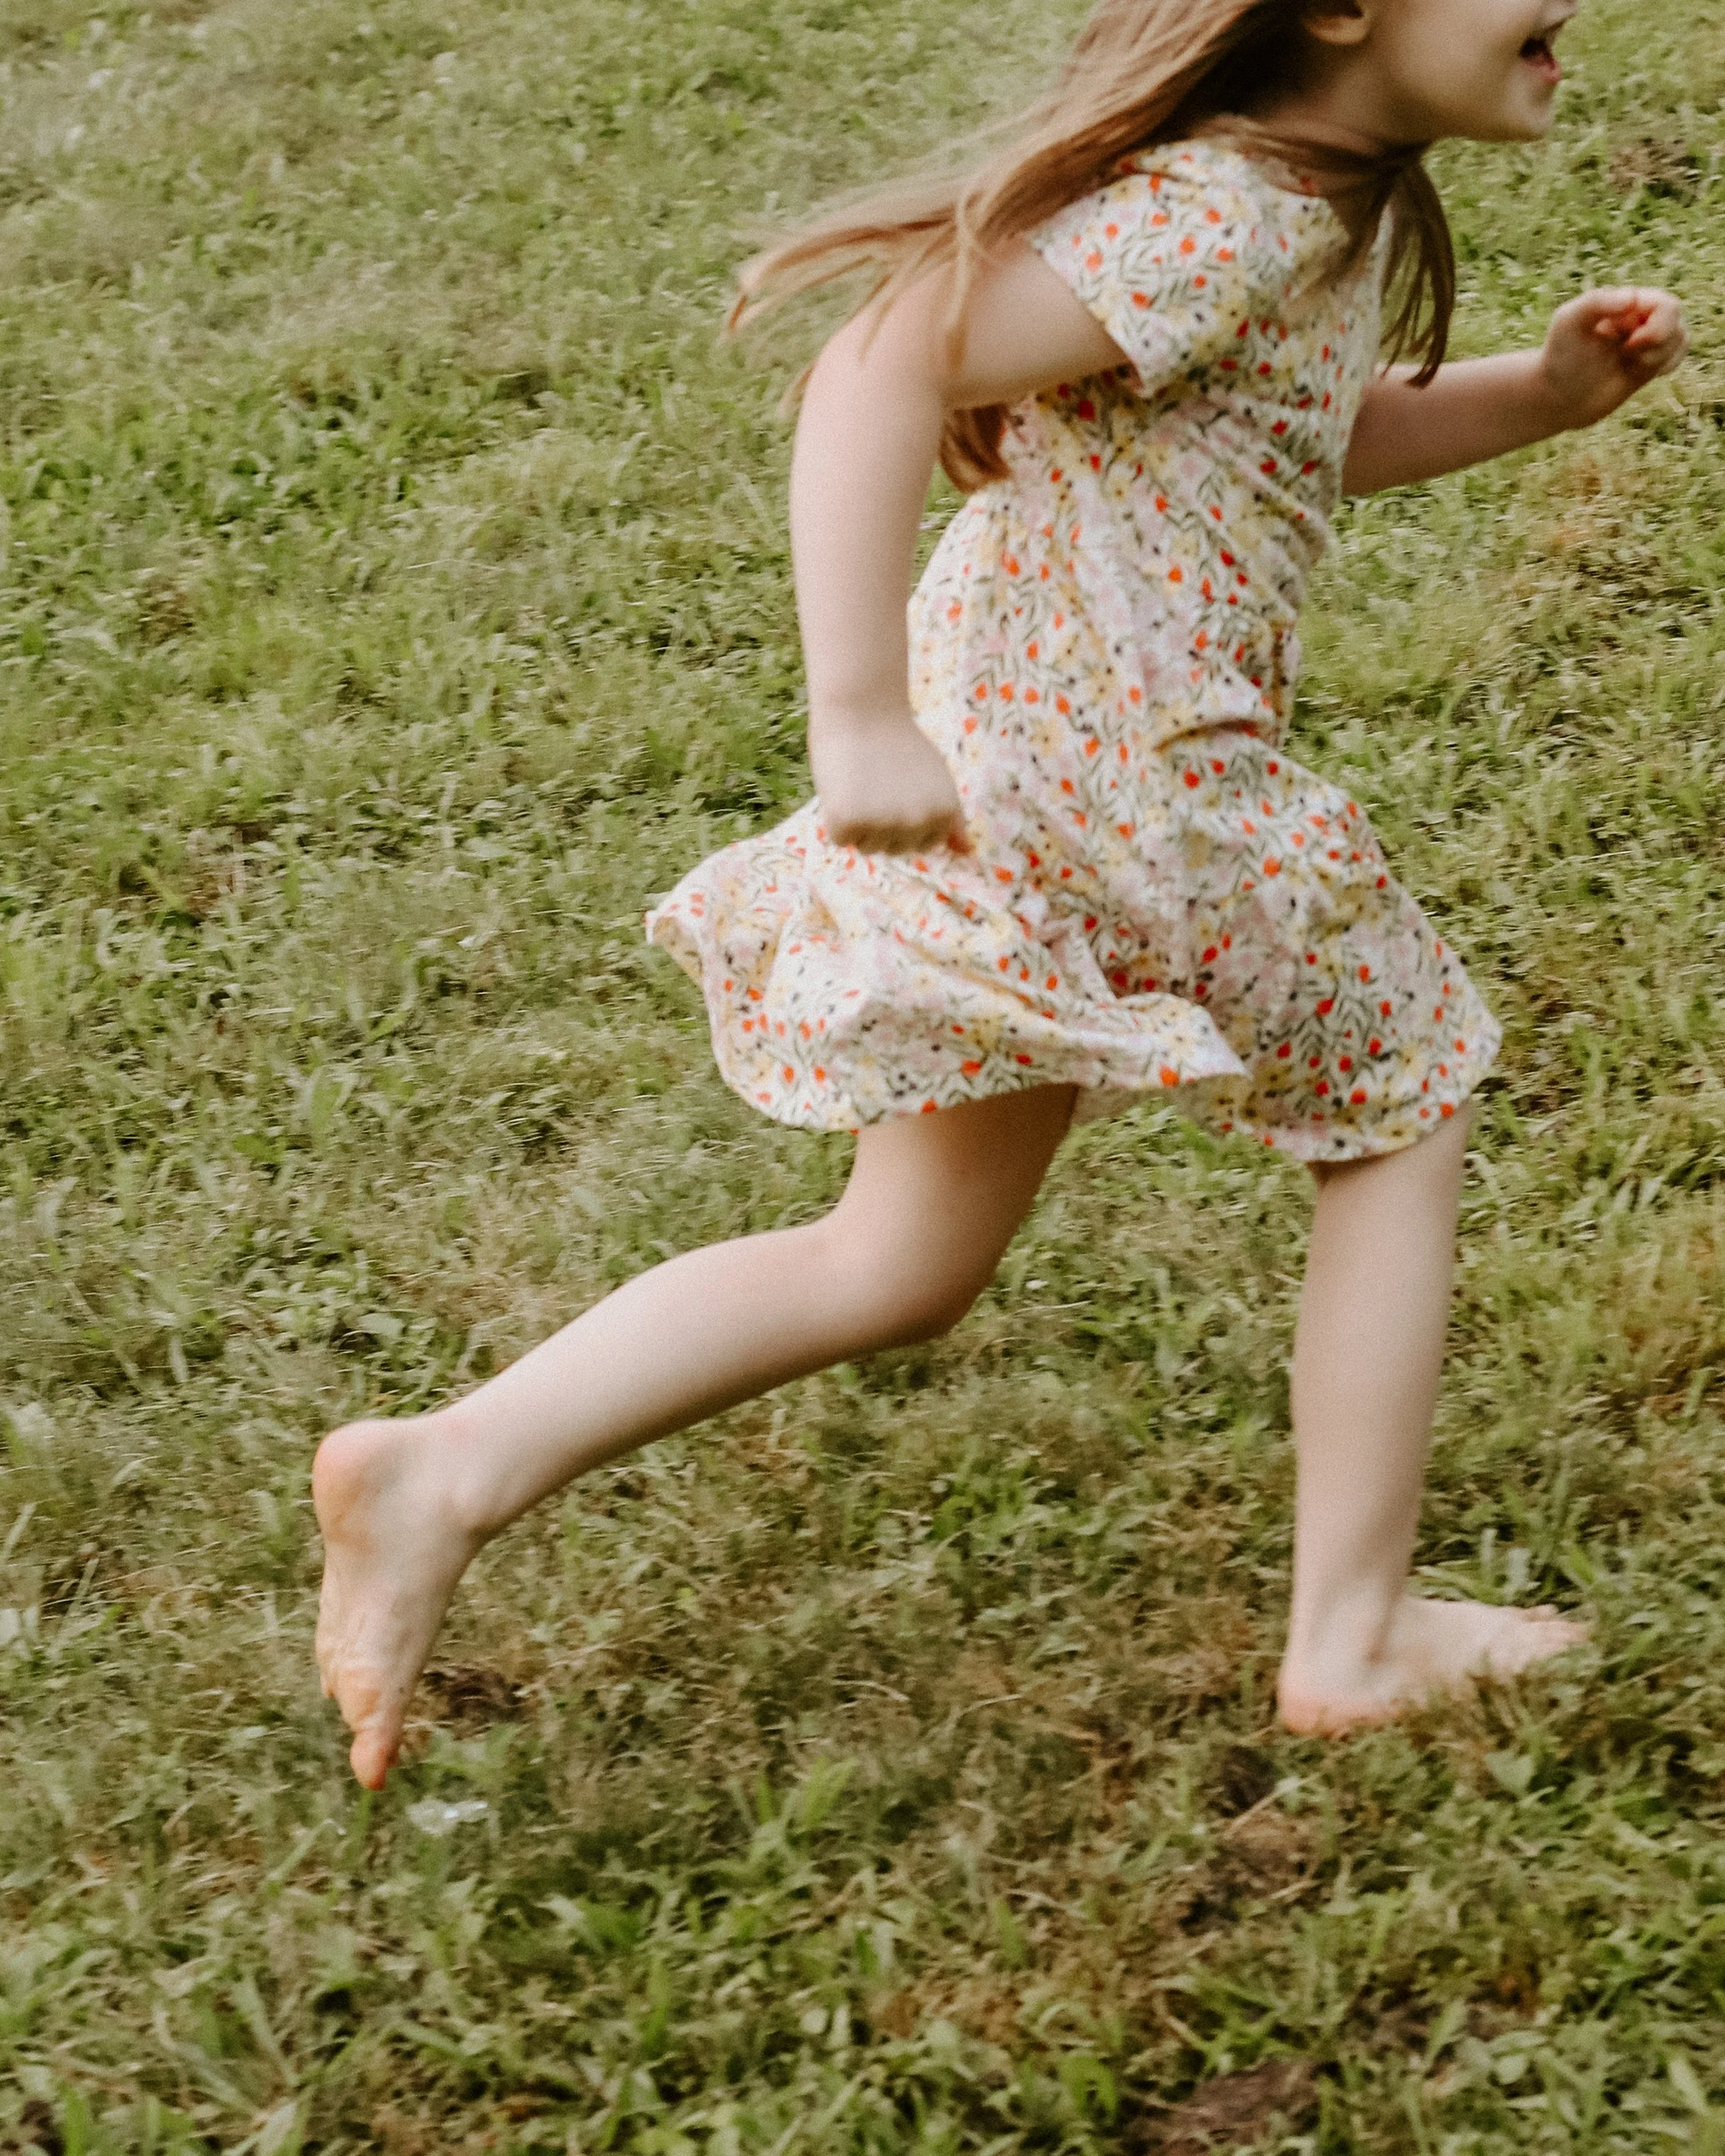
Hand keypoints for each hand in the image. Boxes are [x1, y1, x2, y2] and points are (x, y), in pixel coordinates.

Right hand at [809, 709, 967, 854]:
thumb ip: (951, 816)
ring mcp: (883, 825)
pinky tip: (843, 788)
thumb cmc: (899, 742)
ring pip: (867, 848)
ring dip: (860, 823)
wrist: (863, 710)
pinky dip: (836, 819)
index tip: (899, 791)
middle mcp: (917, 824)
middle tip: (877, 784)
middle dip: (883, 825)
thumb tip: (965, 852)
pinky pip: (841, 839)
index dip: (907, 821)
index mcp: (943, 814)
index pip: (923, 845)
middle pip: (894, 849)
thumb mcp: (938, 778)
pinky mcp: (848, 823)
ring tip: (861, 785)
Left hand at [1538, 287, 1687, 430]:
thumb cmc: (1560, 356)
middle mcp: (1637, 316)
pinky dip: (1670, 362)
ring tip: (1632, 364)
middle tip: (1628, 353)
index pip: (1664, 303)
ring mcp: (1644, 339)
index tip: (1628, 344)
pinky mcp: (1648, 362)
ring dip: (1660, 355)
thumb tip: (1633, 298)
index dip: (1657, 326)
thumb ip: (1598, 301)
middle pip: (1675, 316)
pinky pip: (1677, 352)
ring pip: (1680, 337)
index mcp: (1623, 301)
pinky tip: (1647, 371)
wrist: (1556, 397)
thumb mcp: (1569, 322)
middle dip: (1659, 339)